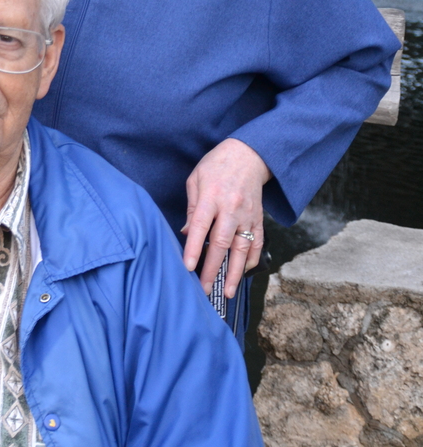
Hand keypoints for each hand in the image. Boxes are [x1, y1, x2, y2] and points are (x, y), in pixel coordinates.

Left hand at [182, 138, 270, 298]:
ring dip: (235, 273)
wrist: (248, 155)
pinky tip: (244, 273)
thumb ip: (192, 208)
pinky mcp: (259, 219)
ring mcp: (248, 215)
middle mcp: (231, 208)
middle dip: (213, 269)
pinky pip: (257, 243)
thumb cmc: (216, 166)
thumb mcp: (196, 179)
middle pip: (222, 243)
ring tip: (228, 291)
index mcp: (212, 196)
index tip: (187, 267)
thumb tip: (187, 234)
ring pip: (242, 248)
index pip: (200, 226)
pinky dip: (252, 260)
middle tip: (204, 289)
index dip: (193, 248)